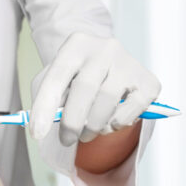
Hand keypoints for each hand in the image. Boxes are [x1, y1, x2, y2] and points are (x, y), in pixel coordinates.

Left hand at [30, 32, 160, 144]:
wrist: (107, 63)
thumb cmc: (75, 75)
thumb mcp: (55, 79)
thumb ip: (46, 99)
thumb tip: (39, 128)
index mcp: (76, 45)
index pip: (57, 77)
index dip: (45, 107)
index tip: (37, 133)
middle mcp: (104, 49)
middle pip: (85, 89)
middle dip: (72, 122)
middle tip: (66, 140)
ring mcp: (128, 63)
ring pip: (108, 102)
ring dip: (93, 126)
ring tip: (86, 134)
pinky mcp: (148, 82)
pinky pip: (131, 111)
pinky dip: (118, 123)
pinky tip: (110, 122)